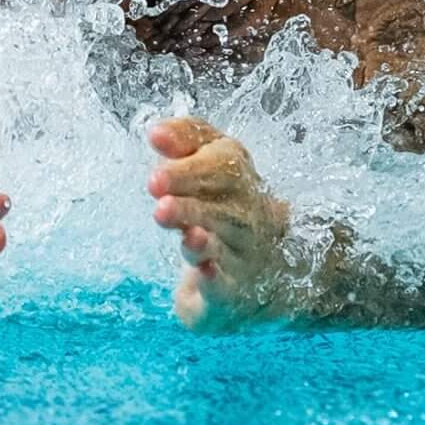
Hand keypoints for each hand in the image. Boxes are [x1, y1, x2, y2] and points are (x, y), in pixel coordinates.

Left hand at [147, 117, 296, 330]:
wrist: (270, 268)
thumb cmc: (225, 205)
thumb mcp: (211, 163)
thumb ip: (185, 142)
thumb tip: (155, 133)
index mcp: (238, 177)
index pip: (223, 162)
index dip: (190, 163)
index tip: (154, 160)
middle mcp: (246, 212)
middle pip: (224, 197)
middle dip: (189, 188)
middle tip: (154, 183)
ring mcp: (243, 253)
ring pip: (224, 238)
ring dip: (196, 225)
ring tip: (164, 213)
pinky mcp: (233, 291)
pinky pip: (227, 285)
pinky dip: (216, 278)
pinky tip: (202, 271)